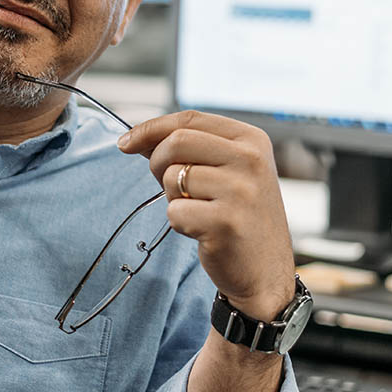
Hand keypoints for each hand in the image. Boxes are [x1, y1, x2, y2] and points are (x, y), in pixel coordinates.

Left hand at [118, 110, 294, 321]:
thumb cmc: (240, 217)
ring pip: (173, 178)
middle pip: (177, 142)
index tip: (126, 141)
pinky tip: (202, 231)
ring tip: (200, 211)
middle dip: (158, 163)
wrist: (265, 272)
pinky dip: (179, 223)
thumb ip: (190, 149)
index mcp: (252, 140)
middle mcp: (251, 160)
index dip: (152, 128)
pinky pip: (175, 212)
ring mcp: (241, 191)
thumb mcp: (227, 172)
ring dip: (173, 198)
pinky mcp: (226, 222)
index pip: (190, 118)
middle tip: (169, 186)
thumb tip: (137, 138)